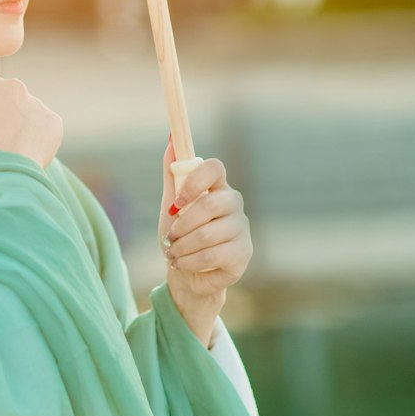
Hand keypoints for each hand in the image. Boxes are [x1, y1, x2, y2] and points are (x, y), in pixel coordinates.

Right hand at [0, 70, 62, 168]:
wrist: (9, 171)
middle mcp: (14, 86)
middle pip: (1, 94)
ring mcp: (36, 102)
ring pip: (22, 108)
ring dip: (15, 121)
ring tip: (7, 146)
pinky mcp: (52, 120)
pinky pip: (40, 124)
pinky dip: (33, 134)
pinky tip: (23, 150)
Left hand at [158, 137, 252, 342]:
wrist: (187, 274)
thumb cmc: (181, 236)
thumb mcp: (172, 206)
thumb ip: (172, 175)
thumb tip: (171, 141)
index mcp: (217, 187)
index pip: (215, 168)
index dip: (194, 182)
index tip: (177, 202)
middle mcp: (234, 203)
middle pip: (210, 204)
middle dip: (182, 225)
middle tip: (170, 237)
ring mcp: (242, 228)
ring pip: (207, 234)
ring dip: (182, 247)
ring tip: (174, 254)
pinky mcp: (244, 252)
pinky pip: (212, 254)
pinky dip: (190, 261)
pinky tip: (183, 264)